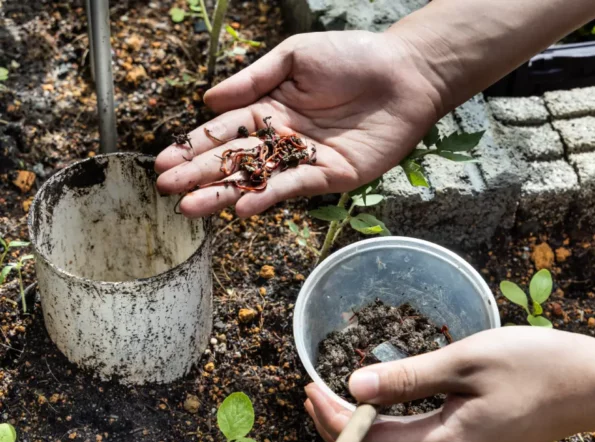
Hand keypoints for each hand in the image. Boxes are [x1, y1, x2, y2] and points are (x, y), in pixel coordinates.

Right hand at [154, 30, 442, 217]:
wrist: (405, 73)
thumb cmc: (352, 57)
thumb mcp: (295, 57)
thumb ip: (253, 79)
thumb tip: (208, 99)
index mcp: (269, 108)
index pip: (223, 130)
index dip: (194, 146)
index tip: (164, 162)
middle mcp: (282, 137)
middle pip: (234, 159)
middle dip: (200, 175)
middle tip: (168, 190)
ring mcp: (305, 159)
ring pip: (257, 179)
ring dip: (224, 193)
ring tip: (191, 207)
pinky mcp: (330, 175)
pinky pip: (294, 187)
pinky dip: (268, 196)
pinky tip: (242, 206)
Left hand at [304, 327, 594, 441]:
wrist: (593, 386)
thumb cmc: (536, 365)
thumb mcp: (466, 361)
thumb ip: (408, 378)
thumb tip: (354, 386)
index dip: (332, 419)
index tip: (310, 388)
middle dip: (338, 435)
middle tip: (316, 395)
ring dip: (360, 435)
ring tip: (339, 399)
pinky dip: (387, 434)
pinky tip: (382, 405)